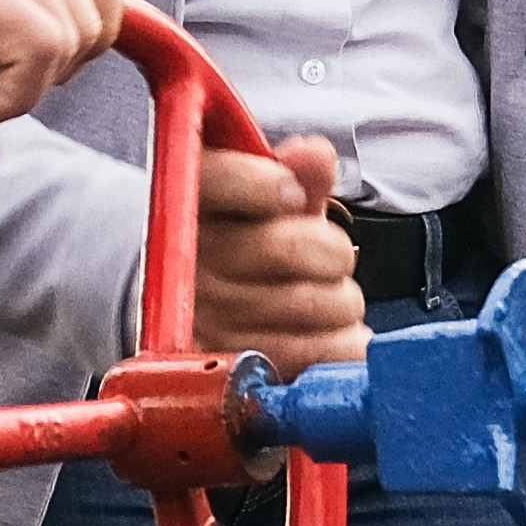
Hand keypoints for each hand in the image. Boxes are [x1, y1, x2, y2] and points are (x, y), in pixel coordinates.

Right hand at [188, 134, 365, 375]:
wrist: (183, 308)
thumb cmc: (233, 243)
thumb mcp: (257, 199)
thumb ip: (294, 173)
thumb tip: (316, 155)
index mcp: (189, 204)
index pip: (225, 181)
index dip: (272, 186)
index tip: (291, 194)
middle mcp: (189, 266)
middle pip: (291, 248)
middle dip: (330, 251)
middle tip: (328, 257)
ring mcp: (208, 324)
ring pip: (317, 303)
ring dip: (340, 301)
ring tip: (324, 298)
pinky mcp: (237, 369)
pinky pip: (318, 356)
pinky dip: (343, 342)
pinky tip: (330, 332)